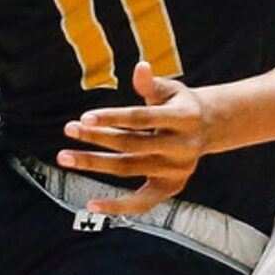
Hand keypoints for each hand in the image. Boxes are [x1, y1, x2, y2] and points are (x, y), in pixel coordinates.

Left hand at [58, 62, 210, 215]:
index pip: (141, 119)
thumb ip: (151, 83)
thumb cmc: (179, 104)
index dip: (112, 117)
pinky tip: (91, 204)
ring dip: (94, 163)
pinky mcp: (171, 188)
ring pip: (129, 168)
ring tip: (65, 156)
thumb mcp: (170, 89)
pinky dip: (118, 206)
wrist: (208, 128)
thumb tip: (140, 67)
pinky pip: (142, 202)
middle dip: (96, 137)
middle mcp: (183, 147)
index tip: (84, 117)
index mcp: (184, 118)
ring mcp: (177, 171)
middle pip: (131, 144)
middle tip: (69, 129)